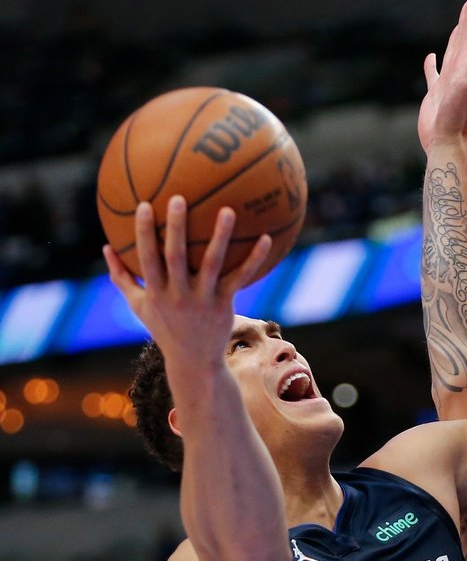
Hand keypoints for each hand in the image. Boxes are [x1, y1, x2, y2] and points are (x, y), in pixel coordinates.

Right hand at [104, 195, 270, 364]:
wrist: (194, 362)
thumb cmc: (165, 328)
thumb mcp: (139, 306)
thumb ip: (122, 278)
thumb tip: (105, 248)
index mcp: (156, 292)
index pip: (147, 258)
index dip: (145, 233)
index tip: (144, 205)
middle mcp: (178, 295)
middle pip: (176, 257)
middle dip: (176, 228)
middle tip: (179, 198)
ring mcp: (203, 300)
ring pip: (212, 264)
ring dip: (219, 236)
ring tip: (227, 210)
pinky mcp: (224, 304)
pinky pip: (240, 277)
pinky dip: (254, 259)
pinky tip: (266, 238)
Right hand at [418, 0, 466, 151]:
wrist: (447, 144)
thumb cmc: (456, 119)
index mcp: (466, 70)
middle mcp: (458, 74)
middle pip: (463, 42)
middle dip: (466, 23)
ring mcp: (447, 84)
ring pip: (450, 56)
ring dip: (453, 41)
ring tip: (456, 27)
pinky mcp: (436, 96)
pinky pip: (434, 75)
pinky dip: (432, 65)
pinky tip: (430, 58)